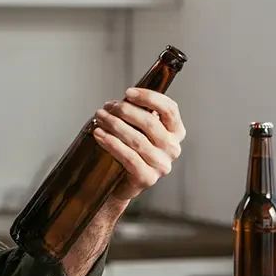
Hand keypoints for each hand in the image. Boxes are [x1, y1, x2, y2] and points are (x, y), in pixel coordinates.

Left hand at [93, 87, 185, 201]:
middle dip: (124, 111)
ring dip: (114, 125)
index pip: (170, 109)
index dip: (149, 97)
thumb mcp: (138, 129)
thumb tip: (120, 100)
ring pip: (137, 139)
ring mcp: (161, 165)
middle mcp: (173, 148)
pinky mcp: (147, 178)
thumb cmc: (130, 150)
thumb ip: (136, 115)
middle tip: (105, 107)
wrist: (122, 183)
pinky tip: (99, 134)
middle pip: (150, 123)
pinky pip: (128, 157)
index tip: (128, 92)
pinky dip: (111, 143)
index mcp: (176, 132)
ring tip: (99, 118)